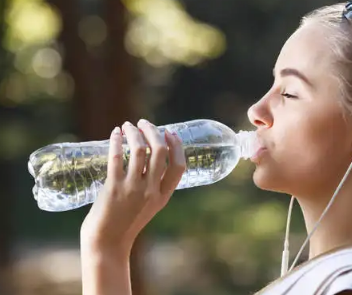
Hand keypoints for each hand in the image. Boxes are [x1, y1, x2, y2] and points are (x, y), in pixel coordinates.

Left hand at [81, 119, 185, 253]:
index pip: (178, 166)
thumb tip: (149, 156)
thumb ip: (153, 185)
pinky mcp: (113, 187)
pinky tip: (116, 133)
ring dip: (135, 132)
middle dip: (153, 131)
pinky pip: (117, 157)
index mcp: (163, 196)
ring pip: (139, 150)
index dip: (177, 146)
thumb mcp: (149, 205)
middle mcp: (151, 191)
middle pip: (160, 152)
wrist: (107, 242)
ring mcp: (132, 189)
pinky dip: (117, 141)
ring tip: (129, 125)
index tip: (169, 132)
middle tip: (144, 123)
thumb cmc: (126, 222)